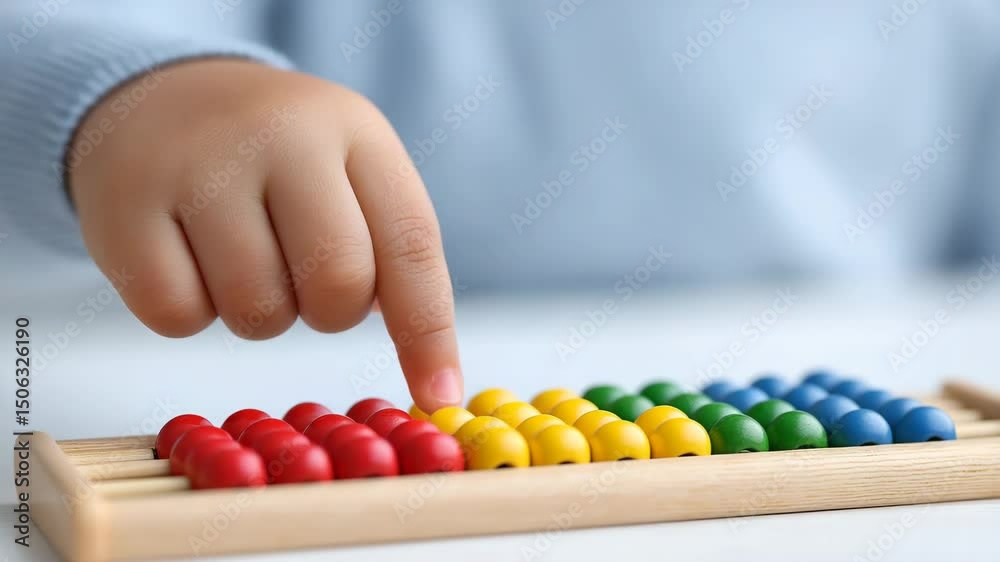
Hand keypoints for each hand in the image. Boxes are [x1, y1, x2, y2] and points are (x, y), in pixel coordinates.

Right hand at [68, 59, 461, 411]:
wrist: (159, 97)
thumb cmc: (277, 159)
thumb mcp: (348, 172)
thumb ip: (392, 253)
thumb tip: (431, 378)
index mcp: (354, 131)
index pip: (410, 244)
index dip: (428, 332)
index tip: (439, 398)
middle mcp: (281, 137)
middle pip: (338, 285)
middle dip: (329, 312)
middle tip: (302, 278)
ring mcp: (198, 166)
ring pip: (258, 311)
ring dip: (259, 313)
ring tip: (241, 257)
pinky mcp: (124, 207)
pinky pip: (178, 316)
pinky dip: (189, 311)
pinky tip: (184, 258)